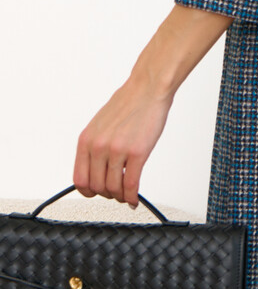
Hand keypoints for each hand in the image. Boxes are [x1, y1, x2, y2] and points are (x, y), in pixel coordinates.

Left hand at [73, 74, 173, 207]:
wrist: (147, 89)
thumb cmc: (128, 103)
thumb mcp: (100, 125)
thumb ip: (95, 147)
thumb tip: (97, 169)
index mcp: (86, 140)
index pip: (80, 179)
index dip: (88, 191)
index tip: (96, 192)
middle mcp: (98, 146)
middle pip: (97, 187)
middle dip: (107, 194)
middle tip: (115, 193)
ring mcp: (117, 150)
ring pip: (114, 188)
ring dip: (120, 197)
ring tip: (126, 194)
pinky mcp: (137, 152)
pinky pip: (131, 184)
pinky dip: (132, 197)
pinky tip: (134, 199)